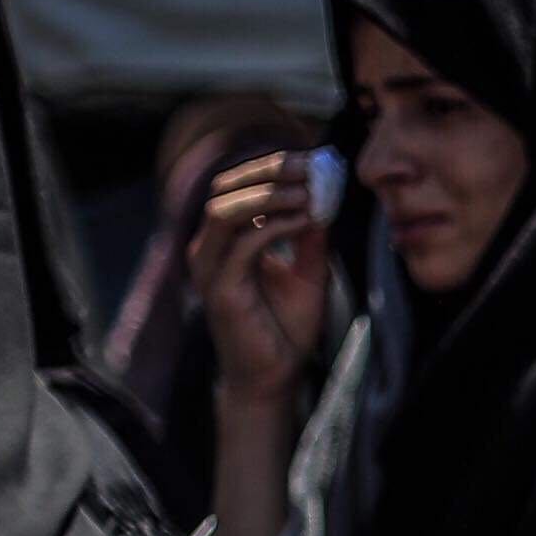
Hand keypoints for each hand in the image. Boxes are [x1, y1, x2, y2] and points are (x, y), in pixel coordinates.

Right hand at [187, 150, 330, 407]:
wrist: (275, 376)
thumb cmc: (287, 326)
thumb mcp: (308, 271)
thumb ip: (310, 236)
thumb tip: (326, 195)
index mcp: (227, 238)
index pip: (239, 184)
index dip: (273, 167)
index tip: (315, 159)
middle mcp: (210, 246)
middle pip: (226, 186)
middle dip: (270, 171)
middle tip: (312, 165)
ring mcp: (210, 265)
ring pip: (226, 209)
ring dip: (271, 195)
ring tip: (311, 192)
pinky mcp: (220, 287)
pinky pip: (243, 243)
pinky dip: (275, 225)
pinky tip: (306, 220)